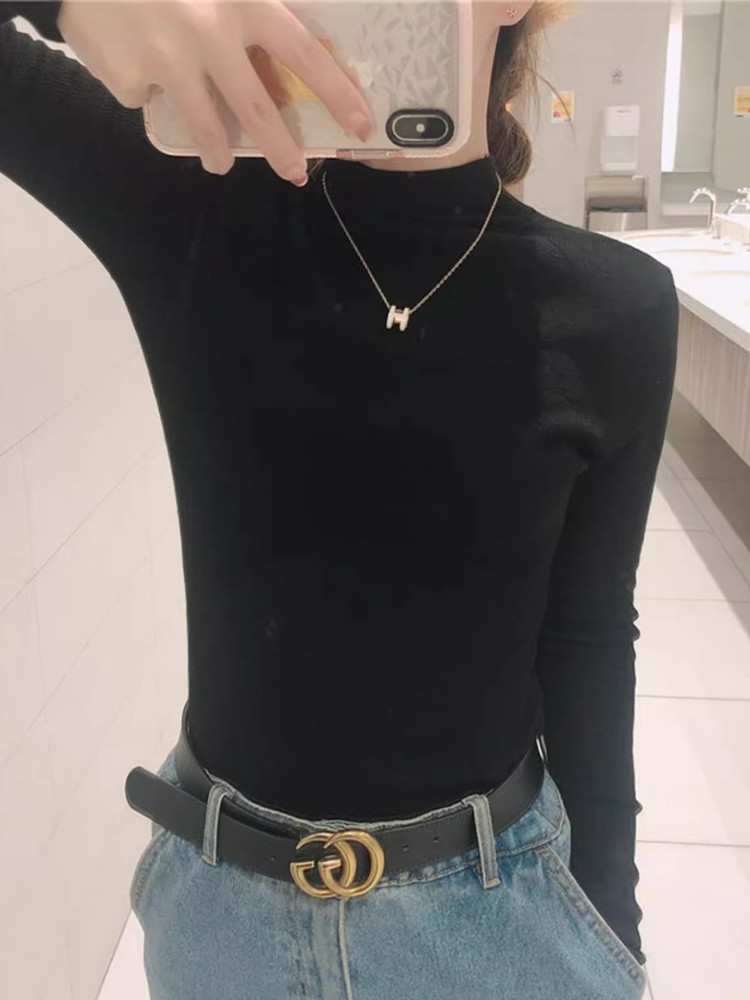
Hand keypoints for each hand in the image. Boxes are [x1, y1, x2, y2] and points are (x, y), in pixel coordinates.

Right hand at [57, 0, 373, 180]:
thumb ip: (254, 10)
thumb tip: (285, 55)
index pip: (304, 54)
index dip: (336, 93)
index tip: (362, 125)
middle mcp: (209, 31)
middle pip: (257, 110)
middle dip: (281, 152)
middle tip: (294, 174)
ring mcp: (166, 58)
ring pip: (205, 128)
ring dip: (217, 152)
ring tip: (220, 162)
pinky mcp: (129, 75)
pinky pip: (149, 99)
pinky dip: (147, 88)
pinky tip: (133, 59)